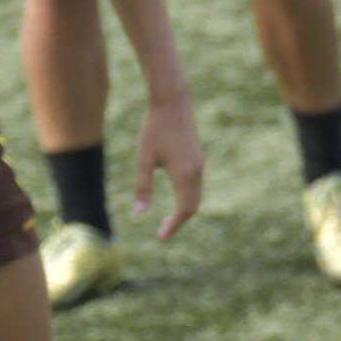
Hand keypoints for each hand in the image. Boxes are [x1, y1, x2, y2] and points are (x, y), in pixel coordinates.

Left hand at [131, 99, 203, 239]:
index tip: (161, 236)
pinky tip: (175, 197)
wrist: (172, 103)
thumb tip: (140, 213)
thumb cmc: (154, 130)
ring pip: (196, 196)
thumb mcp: (143, 159)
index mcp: (184, 175)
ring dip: (184, 210)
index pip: (183, 210)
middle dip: (179, 221)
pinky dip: (188, 198)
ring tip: (168, 218)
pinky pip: (196, 186)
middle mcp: (196, 172)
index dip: (173, 225)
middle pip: (193, 206)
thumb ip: (143, 187)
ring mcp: (199, 165)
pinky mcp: (198, 158)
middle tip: (163, 231)